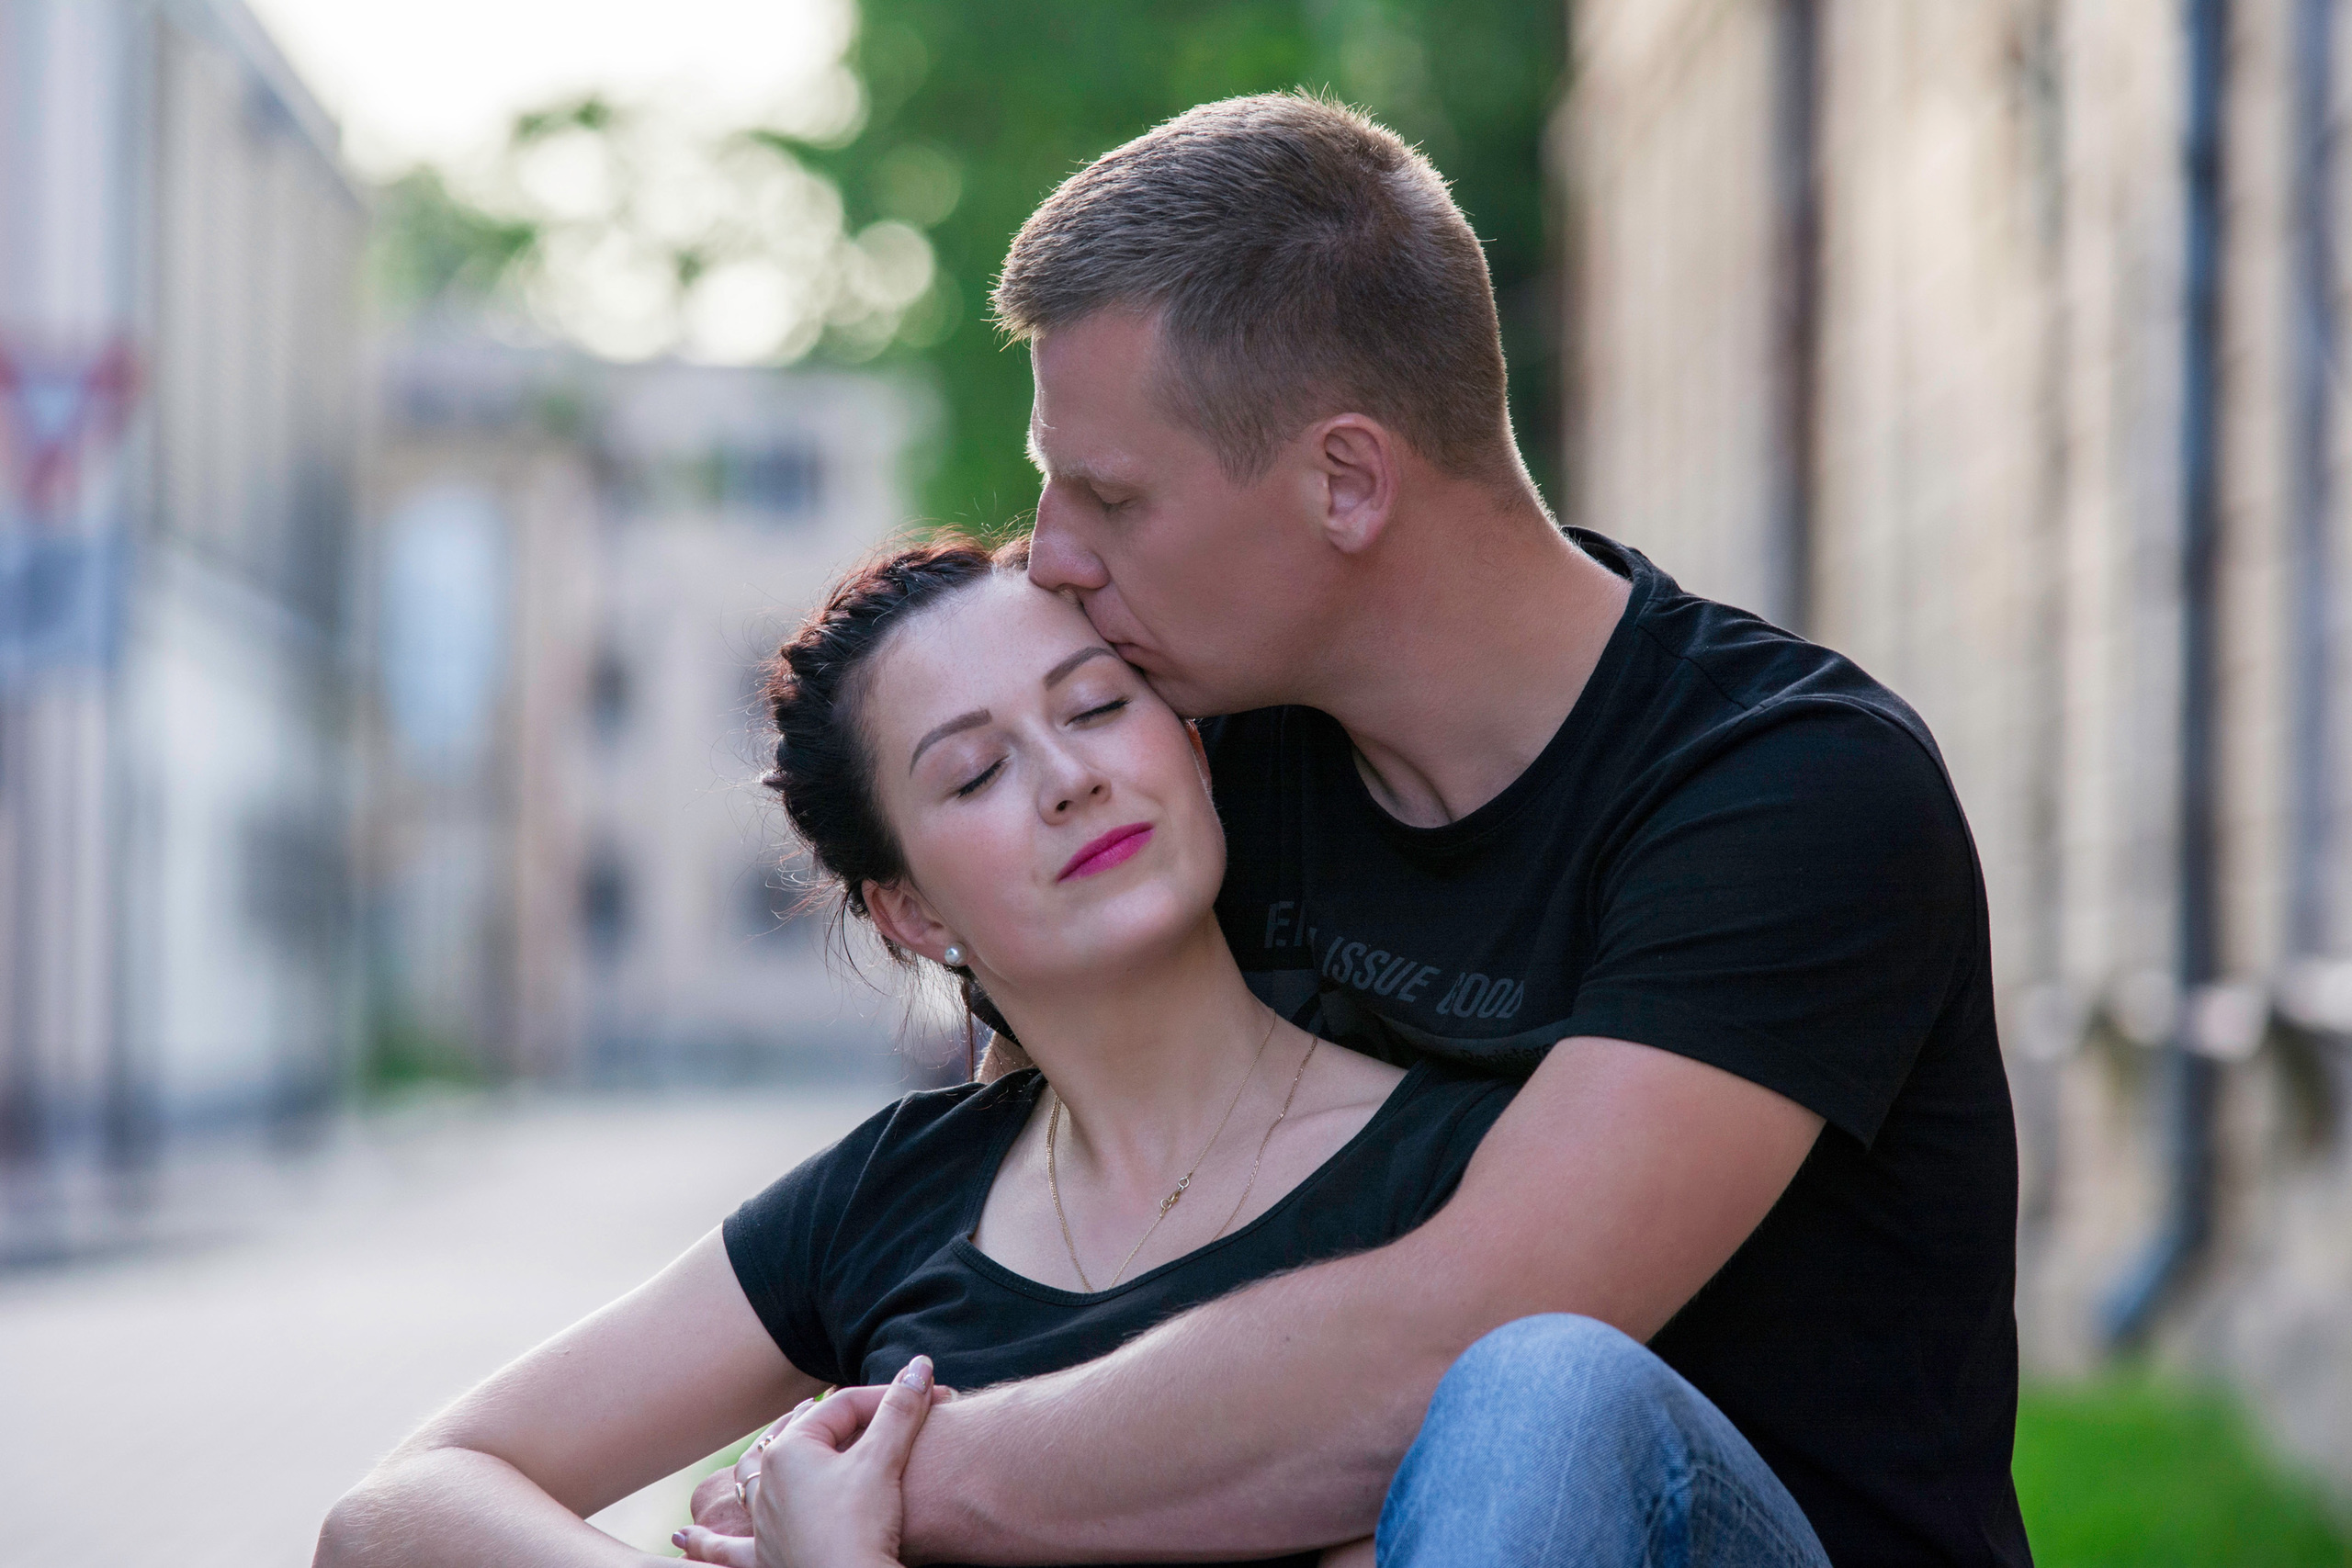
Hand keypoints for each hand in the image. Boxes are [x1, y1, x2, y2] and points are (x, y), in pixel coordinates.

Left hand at [679, 1361, 938, 1567]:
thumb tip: (920, 1364)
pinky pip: (725, 1551)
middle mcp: (766, 1482)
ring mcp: (761, 1523)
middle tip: (867, 1410)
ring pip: (751, 1484)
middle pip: (802, 1438)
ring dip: (757, 1467)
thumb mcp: (884, 1459)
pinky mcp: (763, 1560)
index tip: (923, 1399)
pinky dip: (705, 1546)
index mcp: (790, 1450)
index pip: (841, 1407)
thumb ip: (901, 1408)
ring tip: (764, 1448)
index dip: (885, 1399)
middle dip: (834, 1424)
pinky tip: (681, 1542)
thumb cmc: (862, 1523)